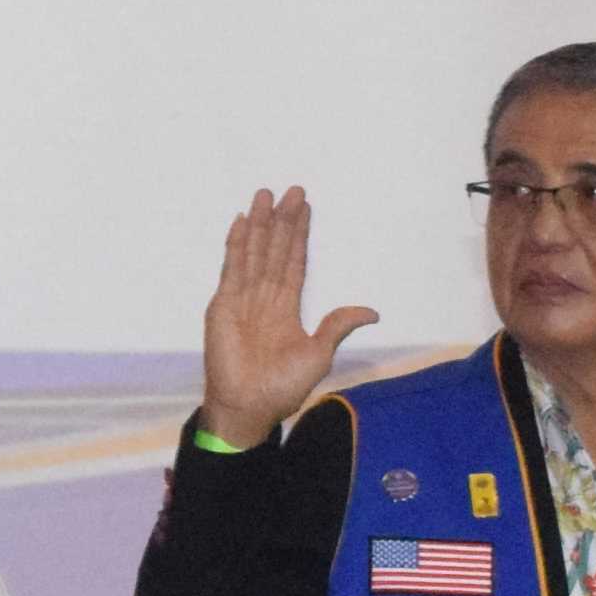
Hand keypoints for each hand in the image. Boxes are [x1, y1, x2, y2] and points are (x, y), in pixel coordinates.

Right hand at [198, 187, 374, 448]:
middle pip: (275, 250)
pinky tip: (242, 222)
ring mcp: (242, 299)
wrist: (248, 406)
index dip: (300, 235)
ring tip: (265, 194)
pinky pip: (231, 268)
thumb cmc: (282, 388)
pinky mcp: (223, 305)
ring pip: (254, 252)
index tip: (305, 207)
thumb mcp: (319, 354)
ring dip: (260, 224)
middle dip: (283, 220)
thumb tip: (372, 312)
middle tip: (290, 189)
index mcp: (287, 308)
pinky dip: (236, 245)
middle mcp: (265, 298)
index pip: (294, 261)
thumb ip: (337, 326)